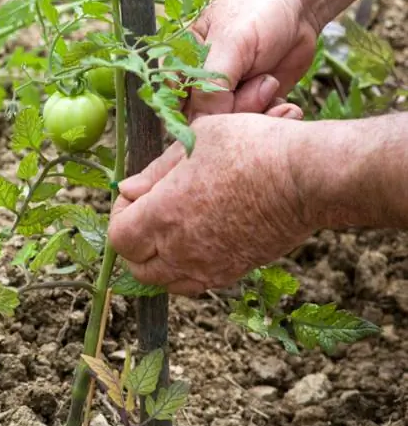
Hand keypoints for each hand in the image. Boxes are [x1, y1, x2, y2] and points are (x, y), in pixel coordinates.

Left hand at [109, 114, 312, 294]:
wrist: (307, 178)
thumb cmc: (252, 147)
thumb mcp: (196, 141)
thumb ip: (156, 171)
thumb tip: (128, 189)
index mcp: (164, 215)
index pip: (119, 237)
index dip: (118, 215)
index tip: (133, 196)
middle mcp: (181, 250)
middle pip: (137, 267)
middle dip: (135, 242)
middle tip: (148, 214)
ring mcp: (209, 266)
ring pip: (165, 282)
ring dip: (159, 261)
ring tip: (172, 231)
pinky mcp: (234, 272)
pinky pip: (196, 283)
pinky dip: (186, 269)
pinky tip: (199, 241)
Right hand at [187, 0, 319, 119]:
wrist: (301, 5)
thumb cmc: (258, 12)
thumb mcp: (231, 43)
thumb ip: (211, 84)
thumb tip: (202, 124)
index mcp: (182, 67)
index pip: (175, 107)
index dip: (199, 115)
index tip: (228, 101)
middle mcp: (200, 86)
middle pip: (206, 123)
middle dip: (236, 111)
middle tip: (261, 83)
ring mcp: (228, 97)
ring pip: (233, 127)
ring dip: (256, 112)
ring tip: (270, 82)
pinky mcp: (252, 105)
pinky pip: (254, 126)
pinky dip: (271, 117)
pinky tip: (281, 99)